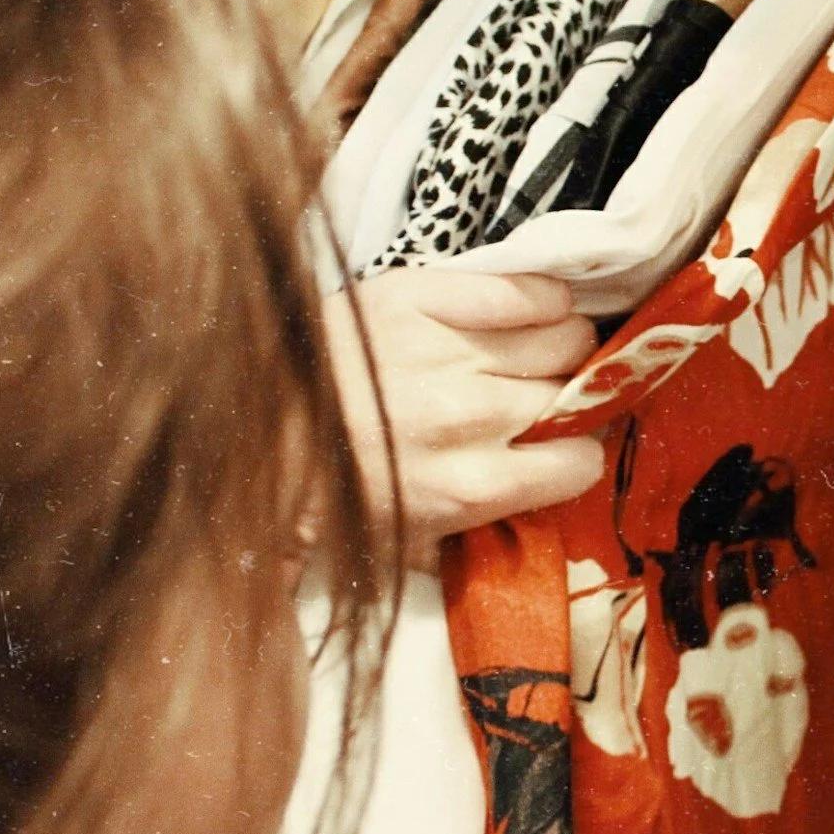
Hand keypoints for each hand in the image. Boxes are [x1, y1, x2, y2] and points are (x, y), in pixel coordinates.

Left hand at [325, 269, 605, 555]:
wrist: (252, 424)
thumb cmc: (336, 490)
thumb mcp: (409, 543)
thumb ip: (481, 538)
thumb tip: (547, 521)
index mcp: (469, 486)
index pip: (581, 463)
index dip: (574, 456)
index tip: (558, 449)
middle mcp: (469, 416)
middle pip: (578, 394)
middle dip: (569, 399)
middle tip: (544, 400)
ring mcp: (447, 350)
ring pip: (567, 336)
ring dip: (562, 347)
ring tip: (535, 354)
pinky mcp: (422, 296)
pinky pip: (524, 290)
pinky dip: (542, 299)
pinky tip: (529, 312)